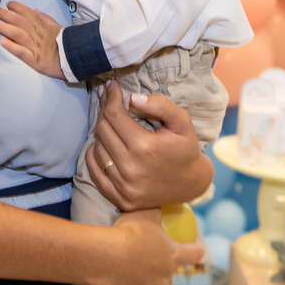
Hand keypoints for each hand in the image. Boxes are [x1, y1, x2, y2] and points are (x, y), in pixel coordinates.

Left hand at [0, 2, 63, 78]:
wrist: (75, 60)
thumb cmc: (67, 45)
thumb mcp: (58, 28)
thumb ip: (45, 19)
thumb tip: (35, 10)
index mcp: (43, 27)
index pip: (28, 13)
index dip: (17, 7)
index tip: (7, 4)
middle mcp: (37, 35)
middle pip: (19, 21)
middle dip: (5, 14)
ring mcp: (36, 47)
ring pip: (18, 34)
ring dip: (5, 28)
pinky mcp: (35, 60)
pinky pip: (22, 53)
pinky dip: (12, 47)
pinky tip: (3, 42)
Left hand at [88, 82, 213, 211]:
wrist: (190, 184)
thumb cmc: (185, 148)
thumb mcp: (181, 122)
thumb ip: (160, 105)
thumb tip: (132, 97)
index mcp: (144, 146)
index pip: (113, 114)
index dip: (110, 97)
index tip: (111, 86)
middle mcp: (130, 168)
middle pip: (102, 129)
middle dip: (104, 110)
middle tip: (109, 99)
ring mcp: (122, 186)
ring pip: (96, 148)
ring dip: (101, 131)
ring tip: (111, 122)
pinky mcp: (118, 197)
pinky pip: (94, 170)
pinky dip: (94, 154)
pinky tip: (103, 143)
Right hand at [90, 209, 203, 284]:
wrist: (105, 257)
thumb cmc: (129, 233)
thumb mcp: (147, 213)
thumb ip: (157, 209)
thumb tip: (162, 200)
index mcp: (173, 255)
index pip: (194, 254)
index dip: (196, 250)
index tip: (197, 248)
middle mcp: (166, 276)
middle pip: (170, 271)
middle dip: (163, 263)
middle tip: (149, 252)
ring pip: (154, 281)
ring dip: (148, 273)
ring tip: (132, 263)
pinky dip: (131, 279)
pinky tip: (121, 269)